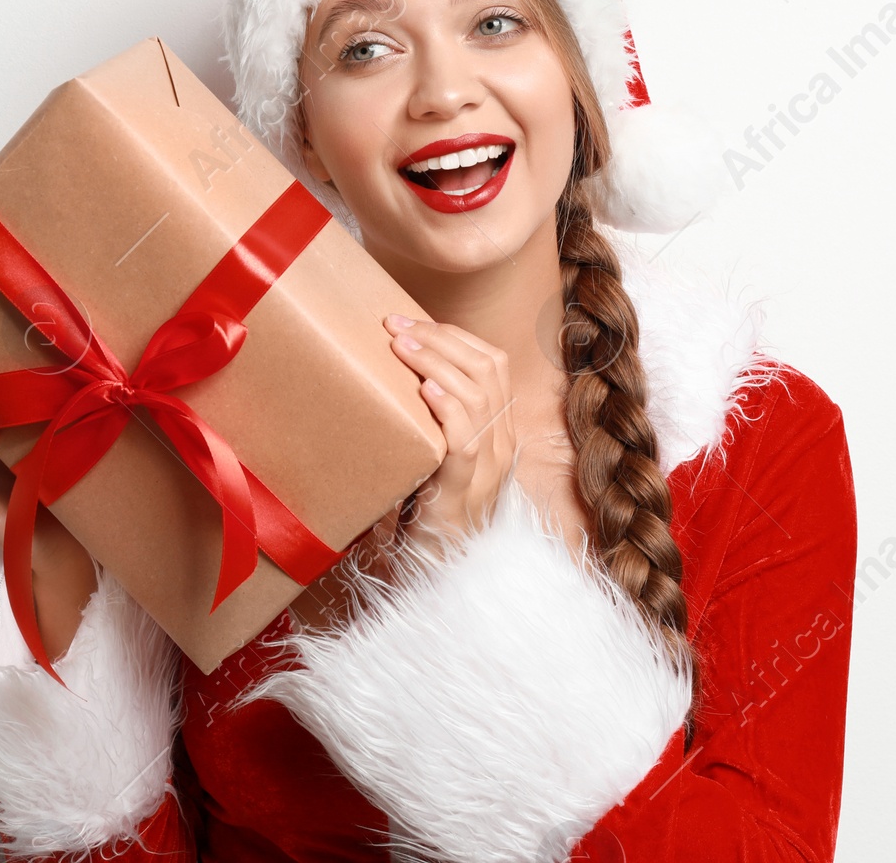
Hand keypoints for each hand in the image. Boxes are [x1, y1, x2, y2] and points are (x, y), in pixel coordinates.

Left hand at [385, 314, 515, 557]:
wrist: (438, 574)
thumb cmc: (428, 508)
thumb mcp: (437, 454)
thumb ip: (432, 419)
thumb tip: (392, 371)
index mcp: (499, 430)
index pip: (493, 364)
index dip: (454, 335)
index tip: (411, 321)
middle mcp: (503, 444)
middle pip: (487, 370)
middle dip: (439, 338)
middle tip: (395, 326)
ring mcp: (490, 469)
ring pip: (478, 396)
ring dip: (435, 362)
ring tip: (400, 347)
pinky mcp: (465, 492)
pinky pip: (467, 441)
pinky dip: (447, 409)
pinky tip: (424, 390)